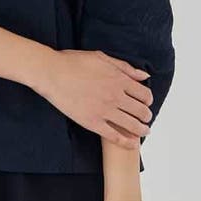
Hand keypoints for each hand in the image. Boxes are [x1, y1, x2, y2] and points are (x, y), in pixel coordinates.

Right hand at [32, 49, 153, 148]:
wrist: (52, 73)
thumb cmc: (74, 62)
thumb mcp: (102, 57)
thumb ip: (125, 67)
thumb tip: (143, 75)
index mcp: (118, 79)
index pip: (145, 94)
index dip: (148, 100)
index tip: (145, 103)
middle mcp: (115, 96)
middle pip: (142, 111)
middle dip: (147, 116)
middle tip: (145, 118)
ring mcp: (104, 110)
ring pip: (132, 125)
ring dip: (142, 130)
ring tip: (143, 131)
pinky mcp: (92, 122)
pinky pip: (114, 136)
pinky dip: (126, 142)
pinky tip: (131, 143)